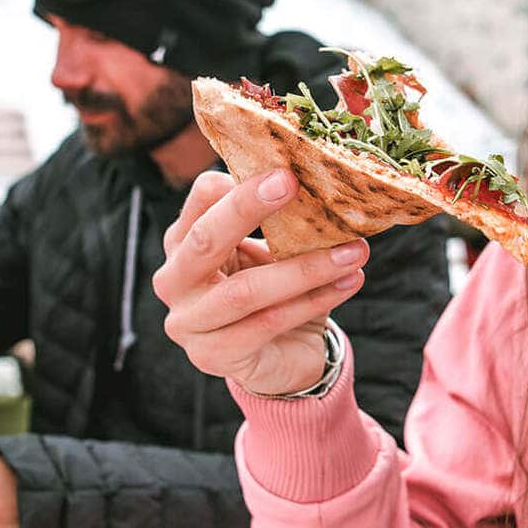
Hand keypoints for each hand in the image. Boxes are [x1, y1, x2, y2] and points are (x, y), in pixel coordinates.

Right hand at [152, 169, 367, 395]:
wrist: (281, 358)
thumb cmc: (274, 293)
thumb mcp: (272, 251)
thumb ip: (279, 223)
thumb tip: (320, 182)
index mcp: (183, 243)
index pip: (199, 201)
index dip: (233, 183)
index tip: (281, 169)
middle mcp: (174, 281)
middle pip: (205, 240)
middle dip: (248, 208)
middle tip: (292, 184)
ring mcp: (187, 323)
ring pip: (246, 290)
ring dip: (306, 268)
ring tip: (354, 251)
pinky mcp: (212, 356)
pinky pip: (268, 323)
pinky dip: (313, 301)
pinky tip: (349, 283)